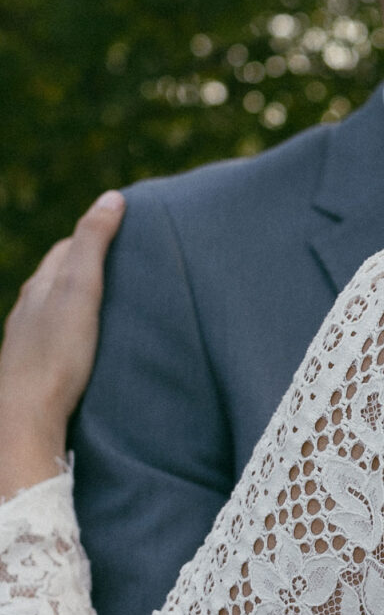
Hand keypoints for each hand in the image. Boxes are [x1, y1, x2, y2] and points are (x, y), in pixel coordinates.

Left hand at [0, 191, 123, 500]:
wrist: (27, 416)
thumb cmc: (57, 353)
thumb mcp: (81, 289)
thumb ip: (93, 243)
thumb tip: (113, 197)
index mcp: (39, 286)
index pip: (67, 248)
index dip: (94, 237)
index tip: (125, 234)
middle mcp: (28, 311)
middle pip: (59, 279)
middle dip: (88, 270)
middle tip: (126, 270)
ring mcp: (29, 343)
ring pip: (55, 313)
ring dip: (79, 306)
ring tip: (111, 309)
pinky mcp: (35, 373)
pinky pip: (57, 343)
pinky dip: (74, 335)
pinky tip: (87, 350)